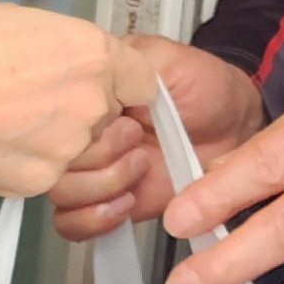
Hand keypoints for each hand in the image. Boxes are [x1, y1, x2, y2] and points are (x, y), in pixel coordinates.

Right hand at [0, 4, 167, 196]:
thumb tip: (56, 53)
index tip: (103, 84)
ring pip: (78, 148)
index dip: (118, 81)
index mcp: (93, 52)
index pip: (141, 78)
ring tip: (9, 120)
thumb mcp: (17, 19)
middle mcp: (90, 100)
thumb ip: (56, 42)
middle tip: (36, 98)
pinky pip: (47, 173)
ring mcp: (69, 144)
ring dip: (54, 139)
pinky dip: (26, 162)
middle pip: (108, 115)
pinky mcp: (42, 178)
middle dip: (80, 110)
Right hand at [49, 38, 262, 240]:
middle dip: (96, 157)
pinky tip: (126, 202)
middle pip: (52, 160)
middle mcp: (82, 135)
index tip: (121, 118)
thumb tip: (90, 74)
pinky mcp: (110, 202)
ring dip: (100, 187)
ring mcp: (94, 170)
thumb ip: (127, 62)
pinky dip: (93, 220)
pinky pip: (72, 224)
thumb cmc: (201, 86)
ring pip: (60, 194)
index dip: (81, 127)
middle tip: (135, 141)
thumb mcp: (165, 59)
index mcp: (85, 98)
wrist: (233, 125)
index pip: (50, 119)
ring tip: (139, 167)